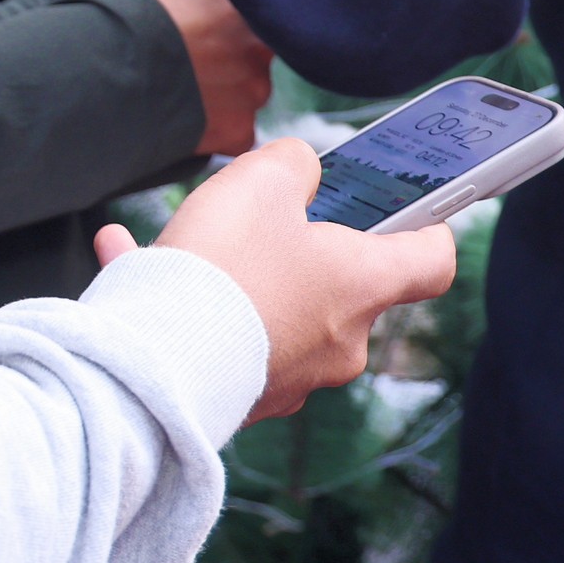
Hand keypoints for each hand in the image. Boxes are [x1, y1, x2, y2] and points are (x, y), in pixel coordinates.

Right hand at [91, 140, 458, 423]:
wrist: (159, 360)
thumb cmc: (225, 265)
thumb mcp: (262, 181)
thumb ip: (293, 165)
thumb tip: (300, 172)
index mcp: (362, 285)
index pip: (431, 261)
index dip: (428, 228)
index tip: (413, 209)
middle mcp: (341, 342)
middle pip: (344, 286)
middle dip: (304, 249)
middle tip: (261, 217)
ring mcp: (294, 375)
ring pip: (277, 311)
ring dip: (238, 276)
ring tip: (179, 245)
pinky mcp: (244, 397)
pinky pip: (225, 338)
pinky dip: (192, 304)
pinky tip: (132, 262)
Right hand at [96, 0, 276, 155]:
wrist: (105, 68)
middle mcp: (265, 45)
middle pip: (257, 41)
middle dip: (231, 40)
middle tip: (192, 36)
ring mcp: (252, 91)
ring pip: (247, 84)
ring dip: (224, 79)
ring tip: (181, 72)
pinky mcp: (235, 130)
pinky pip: (235, 127)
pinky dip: (216, 120)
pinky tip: (185, 105)